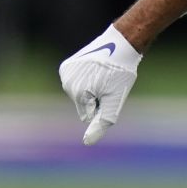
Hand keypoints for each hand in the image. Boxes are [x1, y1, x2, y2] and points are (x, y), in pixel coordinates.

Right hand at [58, 24, 142, 144]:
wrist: (121, 44)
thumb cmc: (120, 73)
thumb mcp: (114, 101)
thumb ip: (101, 123)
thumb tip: (87, 143)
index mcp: (77, 93)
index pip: (88, 115)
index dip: (102, 105)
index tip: (110, 89)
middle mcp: (66, 83)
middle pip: (83, 104)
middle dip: (96, 97)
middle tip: (108, 81)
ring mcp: (65, 73)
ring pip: (79, 94)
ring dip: (91, 88)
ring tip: (103, 73)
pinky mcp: (66, 66)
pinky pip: (76, 83)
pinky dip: (86, 78)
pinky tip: (95, 68)